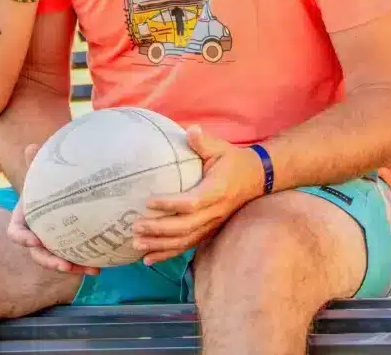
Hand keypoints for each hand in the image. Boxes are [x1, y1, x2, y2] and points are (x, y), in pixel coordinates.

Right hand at [6, 146, 99, 275]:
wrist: (58, 188)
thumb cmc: (46, 180)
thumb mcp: (41, 171)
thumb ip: (37, 162)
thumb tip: (32, 147)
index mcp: (24, 218)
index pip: (15, 232)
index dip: (22, 238)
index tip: (33, 241)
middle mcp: (35, 235)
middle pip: (37, 253)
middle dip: (50, 261)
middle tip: (64, 265)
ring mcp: (50, 244)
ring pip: (57, 261)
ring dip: (71, 268)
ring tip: (89, 270)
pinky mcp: (65, 248)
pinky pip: (72, 259)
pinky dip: (83, 265)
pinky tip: (99, 268)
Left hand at [131, 127, 263, 264]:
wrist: (255, 178)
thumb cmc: (233, 161)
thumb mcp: (220, 148)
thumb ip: (203, 142)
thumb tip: (190, 130)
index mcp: (217, 191)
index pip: (192, 203)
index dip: (170, 205)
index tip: (148, 202)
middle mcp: (215, 212)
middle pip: (185, 227)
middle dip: (159, 229)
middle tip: (135, 226)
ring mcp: (212, 225)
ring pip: (185, 241)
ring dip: (160, 245)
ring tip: (137, 243)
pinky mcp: (208, 231)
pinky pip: (187, 245)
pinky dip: (167, 254)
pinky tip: (149, 259)